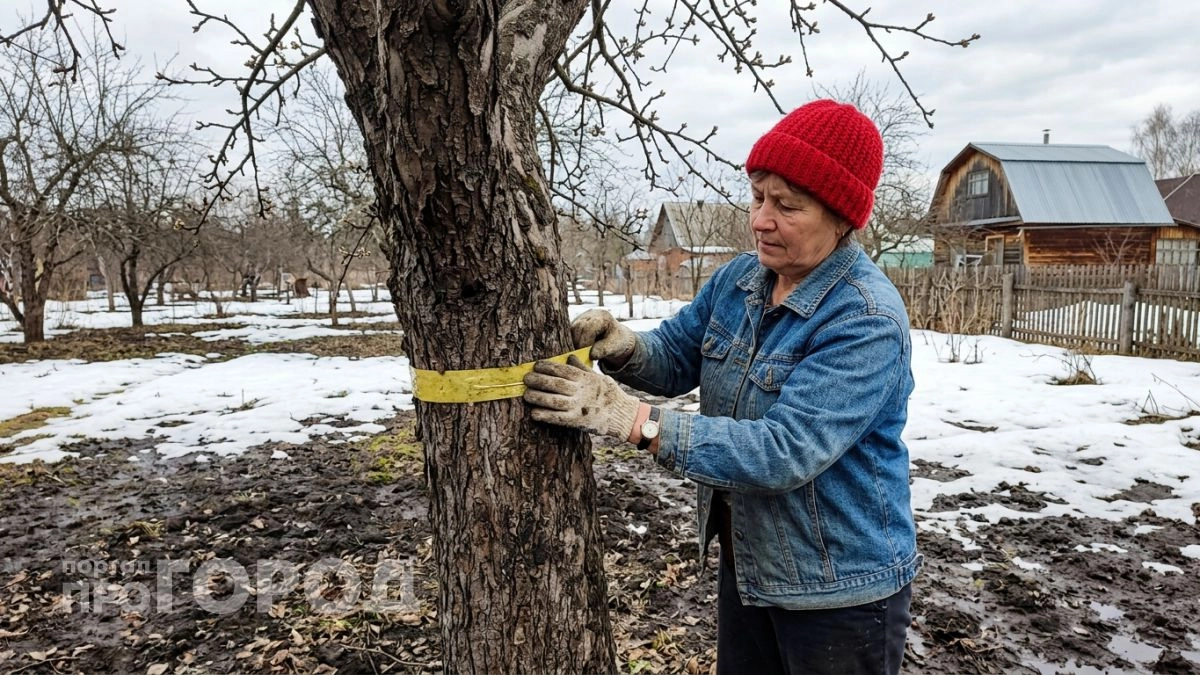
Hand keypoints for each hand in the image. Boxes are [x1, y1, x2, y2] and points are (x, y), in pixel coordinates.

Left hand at [522, 355, 639, 437]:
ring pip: (553, 400)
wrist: (621, 414)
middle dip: (538, 380)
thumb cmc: (608, 393)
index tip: (536, 365)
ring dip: (538, 397)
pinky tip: (534, 414)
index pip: (562, 370)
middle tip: (526, 378)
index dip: (547, 366)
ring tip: (526, 394)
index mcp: (585, 378)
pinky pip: (558, 418)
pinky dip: (545, 416)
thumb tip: (569, 355)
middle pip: (555, 384)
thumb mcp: (597, 377)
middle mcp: (580, 391)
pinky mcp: (577, 421)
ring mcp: (578, 407)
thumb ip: (582, 368)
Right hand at [571, 309, 635, 367]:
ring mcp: (581, 317)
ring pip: (570, 330)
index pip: (588, 327)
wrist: (615, 336)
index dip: (585, 342)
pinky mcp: (575, 324)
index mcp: (602, 317)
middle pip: (577, 327)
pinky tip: (577, 350)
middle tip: (581, 356)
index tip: (587, 355)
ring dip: (572, 343)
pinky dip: (571, 342)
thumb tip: (592, 355)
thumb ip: (604, 350)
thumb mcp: (615, 346)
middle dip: (577, 343)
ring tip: (579, 354)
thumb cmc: (616, 341)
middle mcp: (590, 314)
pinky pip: (568, 333)